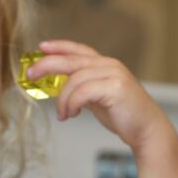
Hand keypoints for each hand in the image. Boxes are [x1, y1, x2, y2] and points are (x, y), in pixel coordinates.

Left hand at [25, 40, 170, 151]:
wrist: (148, 130)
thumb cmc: (125, 116)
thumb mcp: (99, 99)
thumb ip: (83, 89)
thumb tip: (61, 89)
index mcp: (106, 65)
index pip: (78, 49)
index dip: (59, 46)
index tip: (41, 48)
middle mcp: (109, 65)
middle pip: (71, 60)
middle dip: (47, 65)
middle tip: (30, 75)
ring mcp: (113, 75)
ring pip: (74, 80)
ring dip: (62, 99)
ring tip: (62, 114)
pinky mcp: (115, 88)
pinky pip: (82, 92)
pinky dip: (71, 104)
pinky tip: (71, 115)